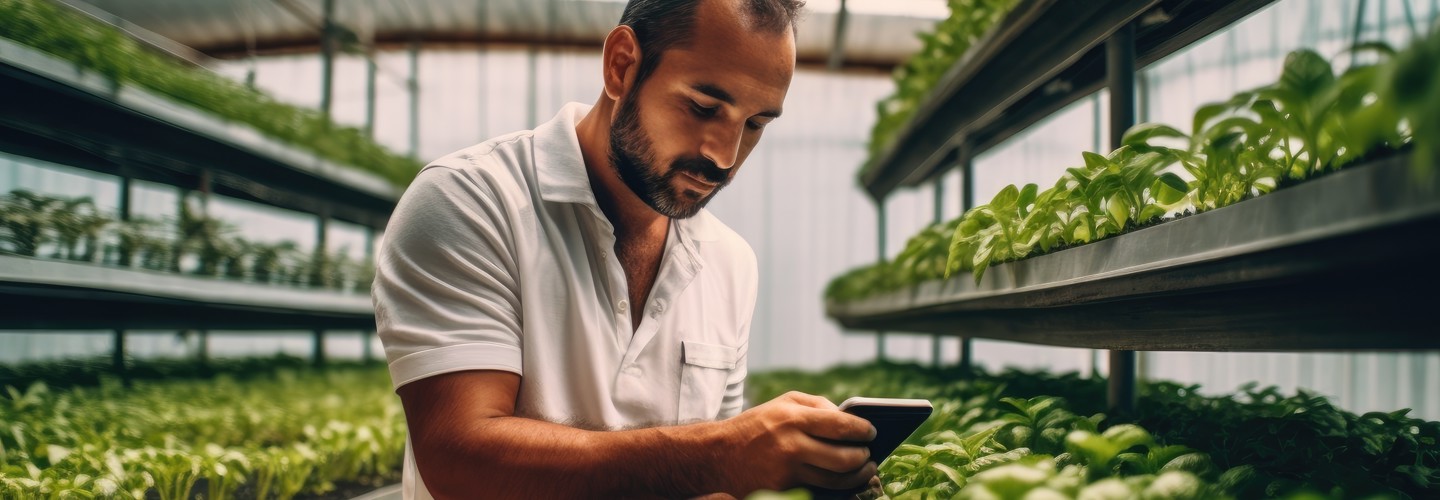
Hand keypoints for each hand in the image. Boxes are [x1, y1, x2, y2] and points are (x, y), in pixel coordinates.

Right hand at [715, 391, 877, 495]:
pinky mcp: (782, 491)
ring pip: (835, 481)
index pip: (841, 425)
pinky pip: (818, 491)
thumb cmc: (757, 424)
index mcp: (792, 418)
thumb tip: (850, 419)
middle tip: (869, 455)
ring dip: (856, 477)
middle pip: (844, 458)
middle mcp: (790, 445)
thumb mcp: (783, 403)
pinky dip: (835, 487)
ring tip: (864, 469)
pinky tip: (843, 481)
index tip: (872, 432)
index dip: (863, 430)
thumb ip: (818, 405)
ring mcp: (786, 472)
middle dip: (864, 458)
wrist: (718, 454)